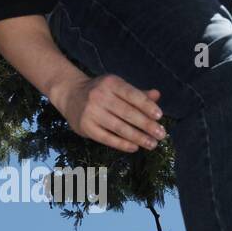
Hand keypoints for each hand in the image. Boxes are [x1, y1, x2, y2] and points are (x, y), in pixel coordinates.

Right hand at [53, 75, 167, 152]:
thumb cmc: (100, 91)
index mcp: (111, 83)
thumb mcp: (117, 87)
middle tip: (161, 134)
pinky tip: (134, 147)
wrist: (70, 95)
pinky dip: (122, 144)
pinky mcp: (86, 127)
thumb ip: (137, 93)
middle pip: (127, 113)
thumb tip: (157, 95)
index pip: (132, 95)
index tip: (159, 116)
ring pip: (119, 128)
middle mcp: (100, 96)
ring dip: (138, 137)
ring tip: (152, 144)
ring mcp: (91, 112)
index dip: (147, 106)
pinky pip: (107, 138)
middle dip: (146, 125)